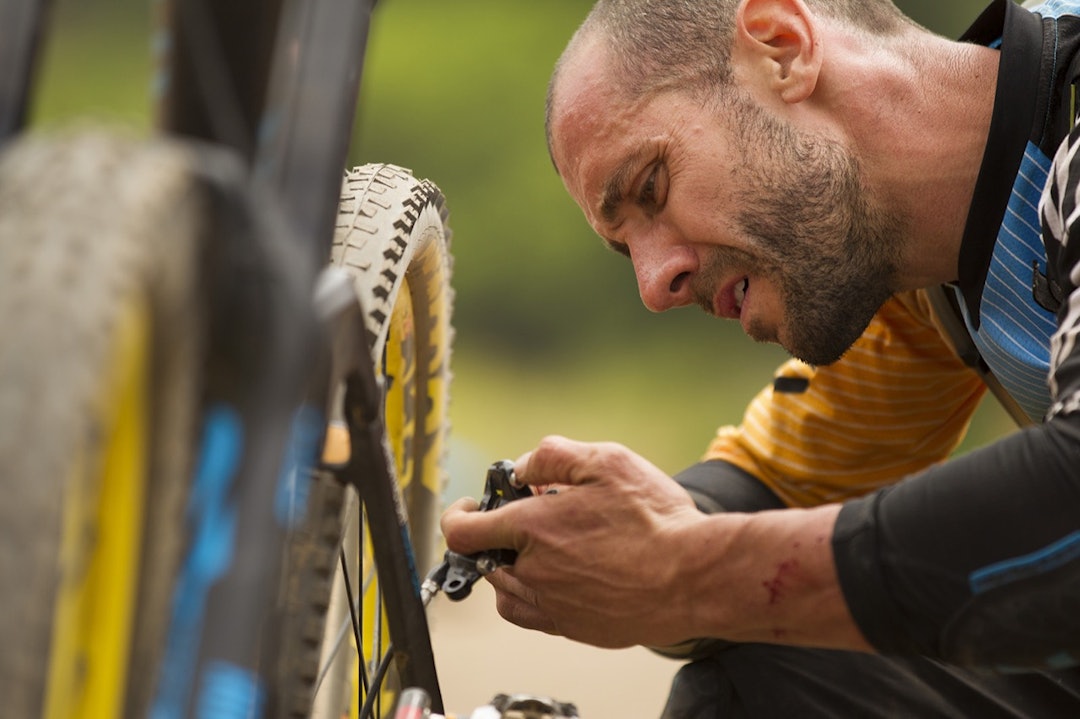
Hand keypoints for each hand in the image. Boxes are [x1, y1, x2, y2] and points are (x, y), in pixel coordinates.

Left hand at [440, 435, 708, 648]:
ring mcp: (552, 605)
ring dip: (509, 566)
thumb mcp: (607, 461)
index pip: (463, 531)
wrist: (694, 576)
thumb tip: (522, 468)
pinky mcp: (574, 628)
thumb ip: (553, 456)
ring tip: (540, 548)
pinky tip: (554, 579)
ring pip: (505, 590)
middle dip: (495, 535)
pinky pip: (531, 615)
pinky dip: (529, 595)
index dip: (458, 516)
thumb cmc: (655, 520)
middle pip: (484, 559)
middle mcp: (533, 571)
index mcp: (532, 527)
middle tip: (528, 517)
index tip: (469, 507)